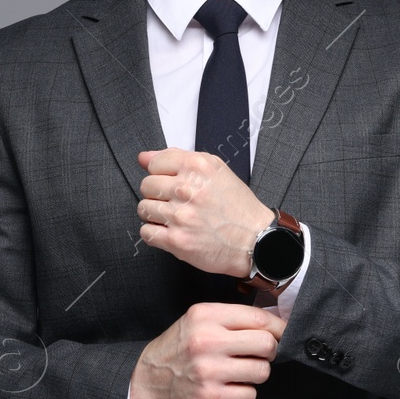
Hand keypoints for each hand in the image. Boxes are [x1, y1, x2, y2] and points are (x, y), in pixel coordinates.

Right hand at [129, 302, 284, 398]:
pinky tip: (230, 388)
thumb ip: (231, 319)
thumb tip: (275, 324)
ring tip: (240, 372)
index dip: (278, 327)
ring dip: (257, 374)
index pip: (258, 318)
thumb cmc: (178, 349)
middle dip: (270, 351)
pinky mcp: (210, 397)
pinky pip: (250, 395)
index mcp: (205, 316)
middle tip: (259, 355)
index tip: (282, 333)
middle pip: (267, 344)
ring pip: (262, 371)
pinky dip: (244, 393)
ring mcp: (208, 370)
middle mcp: (206, 341)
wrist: (146, 380)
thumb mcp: (197, 321)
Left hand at [137, 148, 273, 277]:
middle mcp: (187, 190)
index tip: (170, 181)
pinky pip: (146, 232)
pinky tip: (171, 231)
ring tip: (174, 217)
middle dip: (157, 194)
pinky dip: (155, 233)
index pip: (154, 163)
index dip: (160, 173)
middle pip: (146, 186)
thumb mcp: (215, 170)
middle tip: (174, 201)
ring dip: (155, 214)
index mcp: (197, 167)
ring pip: (143, 208)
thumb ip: (177, 157)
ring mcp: (181, 216)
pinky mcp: (177, 241)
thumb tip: (144, 157)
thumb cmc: (237, 207)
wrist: (256, 240)